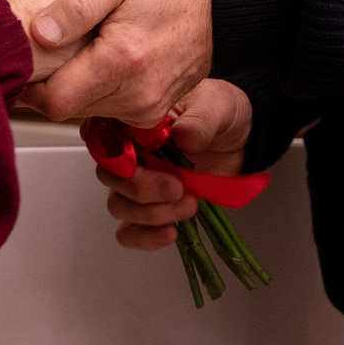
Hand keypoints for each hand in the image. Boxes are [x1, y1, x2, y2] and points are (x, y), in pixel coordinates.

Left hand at [16, 0, 211, 121]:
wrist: (223, 3)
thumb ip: (77, 4)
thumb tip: (41, 32)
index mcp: (122, 60)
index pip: (54, 100)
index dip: (33, 83)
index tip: (28, 61)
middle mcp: (137, 94)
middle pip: (67, 107)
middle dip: (55, 79)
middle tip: (57, 45)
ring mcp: (148, 107)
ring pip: (87, 109)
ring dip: (79, 83)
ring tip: (87, 46)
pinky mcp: (153, 111)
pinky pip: (111, 108)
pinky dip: (101, 88)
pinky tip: (107, 57)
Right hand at [98, 81, 252, 250]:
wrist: (240, 142)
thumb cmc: (220, 115)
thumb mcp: (216, 106)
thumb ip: (200, 120)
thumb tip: (183, 136)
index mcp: (134, 121)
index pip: (103, 136)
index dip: (113, 153)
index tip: (141, 162)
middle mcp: (130, 153)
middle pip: (110, 177)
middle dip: (142, 189)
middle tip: (176, 187)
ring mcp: (139, 183)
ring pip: (119, 206)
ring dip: (151, 214)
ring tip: (188, 204)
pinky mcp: (152, 209)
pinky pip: (130, 232)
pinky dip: (146, 237)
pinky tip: (171, 232)